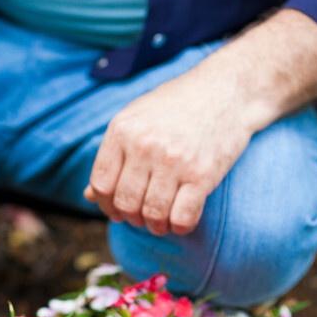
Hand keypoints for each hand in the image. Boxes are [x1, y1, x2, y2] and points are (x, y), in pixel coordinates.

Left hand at [83, 10, 316, 236]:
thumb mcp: (137, 119)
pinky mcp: (202, 173)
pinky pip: (182, 217)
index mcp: (122, 130)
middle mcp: (144, 145)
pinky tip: (181, 221)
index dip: (106, 204)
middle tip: (142, 217)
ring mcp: (173, 160)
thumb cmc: (178, 106)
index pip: (101, 184)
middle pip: (125, 202)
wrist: (228, 90)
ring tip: (161, 222)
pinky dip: (180, 226)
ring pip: (152, 214)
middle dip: (132, 217)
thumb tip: (88, 196)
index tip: (117, 210)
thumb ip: (113, 155)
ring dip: (156, 226)